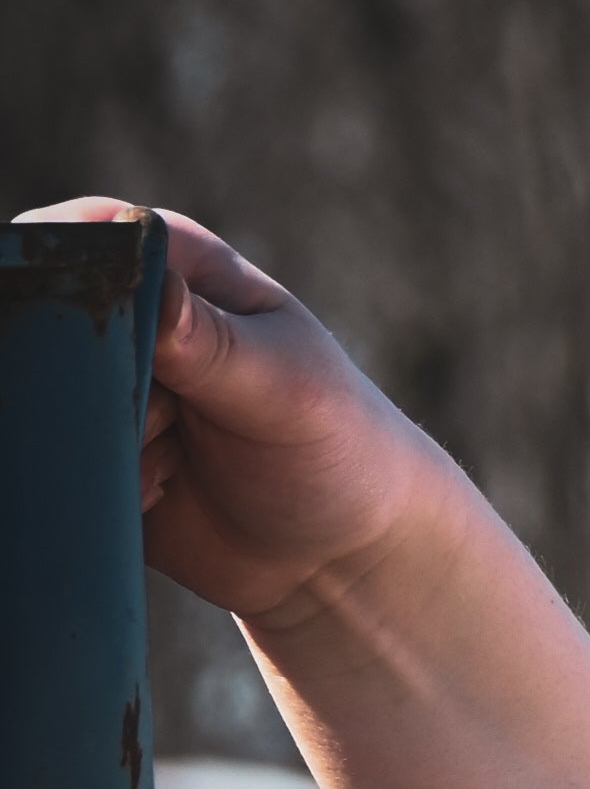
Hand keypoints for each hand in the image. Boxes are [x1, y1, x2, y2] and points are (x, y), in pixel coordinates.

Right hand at [17, 203, 463, 634]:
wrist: (340, 553)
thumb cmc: (334, 447)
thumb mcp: (285, 388)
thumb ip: (215, 344)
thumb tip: (160, 294)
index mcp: (178, 269)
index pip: (85, 235)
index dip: (64, 270)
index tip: (87, 328)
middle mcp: (134, 322)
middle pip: (50, 321)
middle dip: (87, 377)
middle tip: (164, 418)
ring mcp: (110, 390)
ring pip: (49, 399)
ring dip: (103, 440)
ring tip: (178, 462)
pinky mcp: (98, 457)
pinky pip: (62, 463)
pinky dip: (99, 484)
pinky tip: (163, 495)